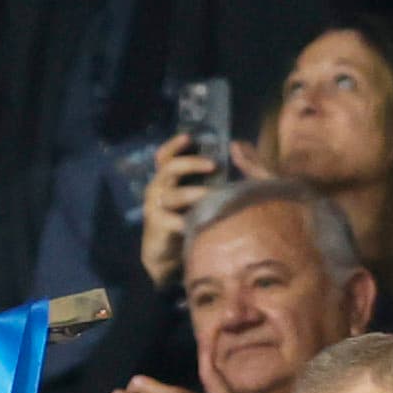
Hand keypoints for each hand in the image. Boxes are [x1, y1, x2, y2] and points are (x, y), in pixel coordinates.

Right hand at [139, 132, 219, 286]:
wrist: (167, 255)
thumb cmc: (187, 219)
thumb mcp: (198, 194)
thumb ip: (216, 171)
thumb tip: (237, 145)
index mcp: (166, 179)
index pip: (164, 156)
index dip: (174, 145)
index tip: (190, 137)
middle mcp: (157, 189)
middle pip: (169, 168)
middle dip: (191, 163)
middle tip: (213, 165)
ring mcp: (155, 208)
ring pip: (174, 194)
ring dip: (194, 193)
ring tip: (212, 196)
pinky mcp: (158, 227)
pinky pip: (174, 220)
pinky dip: (188, 220)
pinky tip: (203, 222)